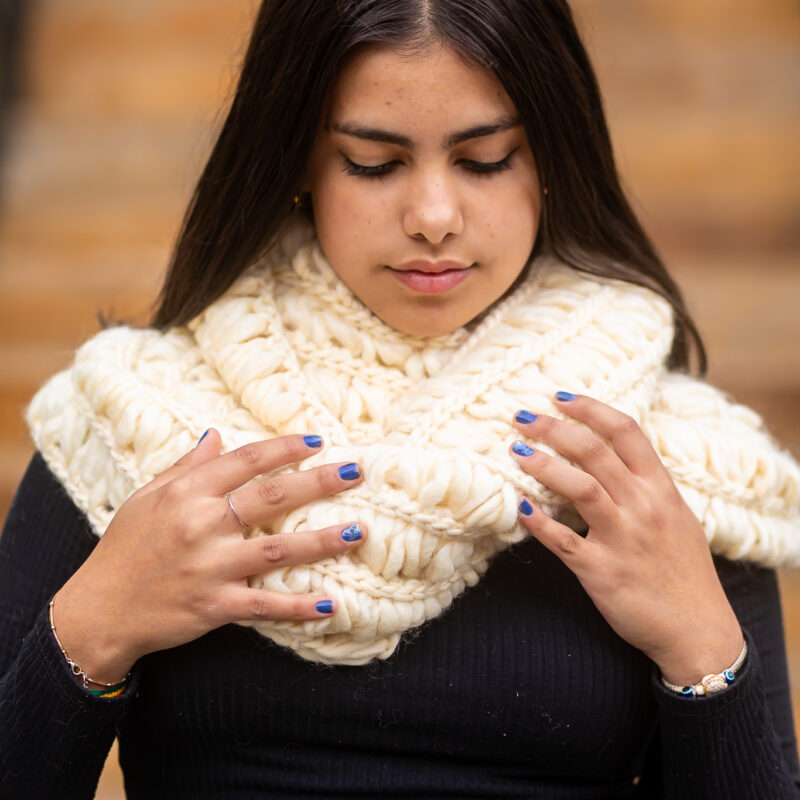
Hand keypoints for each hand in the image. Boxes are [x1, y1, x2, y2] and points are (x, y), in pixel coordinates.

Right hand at [53, 430, 366, 683]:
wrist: (98, 610)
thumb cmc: (124, 547)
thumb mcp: (147, 497)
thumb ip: (186, 467)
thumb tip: (217, 434)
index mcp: (187, 493)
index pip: (245, 461)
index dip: (284, 448)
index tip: (317, 440)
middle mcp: (201, 525)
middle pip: (271, 497)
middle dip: (318, 482)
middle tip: (357, 472)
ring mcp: (210, 567)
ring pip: (276, 550)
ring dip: (321, 541)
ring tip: (358, 532)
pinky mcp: (213, 606)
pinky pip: (263, 606)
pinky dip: (297, 607)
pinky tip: (330, 605)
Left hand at [511, 393, 742, 685]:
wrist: (698, 632)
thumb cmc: (683, 570)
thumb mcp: (677, 516)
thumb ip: (646, 485)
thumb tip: (609, 454)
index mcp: (661, 489)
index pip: (626, 432)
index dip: (591, 409)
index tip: (560, 397)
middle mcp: (643, 507)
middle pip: (595, 452)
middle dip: (555, 429)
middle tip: (523, 418)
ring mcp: (623, 539)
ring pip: (580, 488)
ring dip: (544, 466)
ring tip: (516, 452)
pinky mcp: (602, 572)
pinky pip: (565, 542)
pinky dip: (541, 524)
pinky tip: (521, 510)